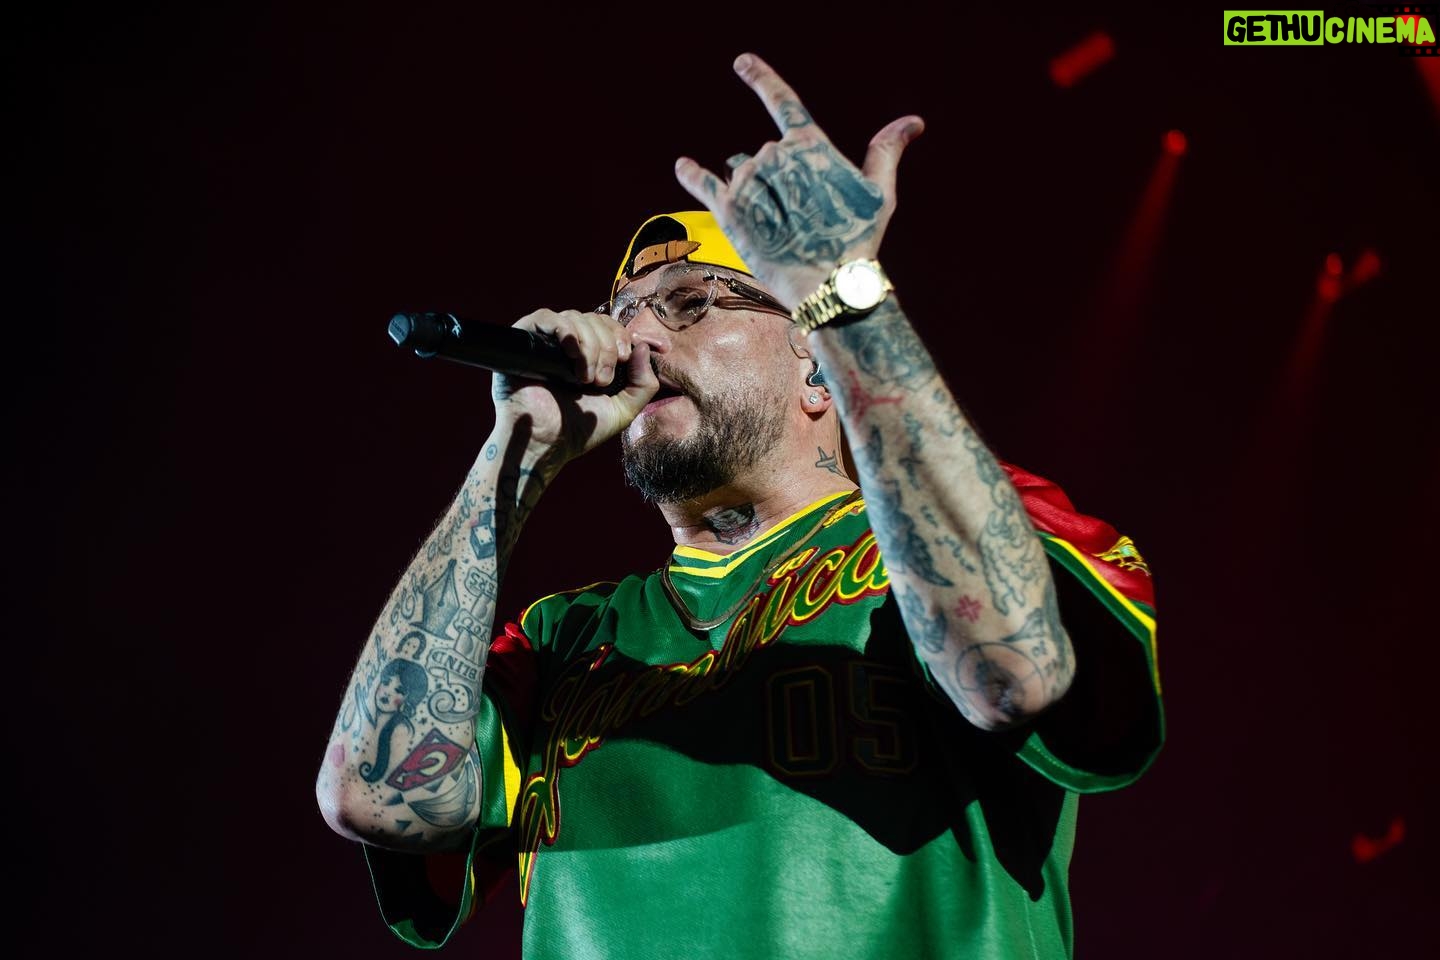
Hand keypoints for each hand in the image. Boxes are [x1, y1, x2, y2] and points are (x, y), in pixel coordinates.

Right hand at [491, 308, 657, 461]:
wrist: (546, 443)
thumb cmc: (580, 430)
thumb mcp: (623, 409)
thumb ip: (642, 383)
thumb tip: (643, 347)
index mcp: (593, 358)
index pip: (615, 330)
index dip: (636, 335)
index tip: (663, 347)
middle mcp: (571, 346)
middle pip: (599, 320)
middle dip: (610, 348)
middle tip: (604, 380)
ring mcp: (548, 341)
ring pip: (578, 317)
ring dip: (591, 347)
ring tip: (586, 380)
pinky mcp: (525, 340)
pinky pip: (548, 317)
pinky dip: (567, 332)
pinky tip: (573, 355)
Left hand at [674, 52, 923, 306]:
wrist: (829, 284)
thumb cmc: (859, 239)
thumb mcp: (880, 192)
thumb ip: (886, 151)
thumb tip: (914, 121)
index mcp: (809, 145)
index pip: (782, 101)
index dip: (760, 78)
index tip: (741, 62)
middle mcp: (774, 156)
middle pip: (766, 155)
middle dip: (777, 179)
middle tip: (799, 217)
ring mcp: (748, 183)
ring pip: (742, 173)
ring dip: (755, 192)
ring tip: (777, 226)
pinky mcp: (728, 212)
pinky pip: (703, 183)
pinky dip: (691, 174)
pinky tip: (683, 165)